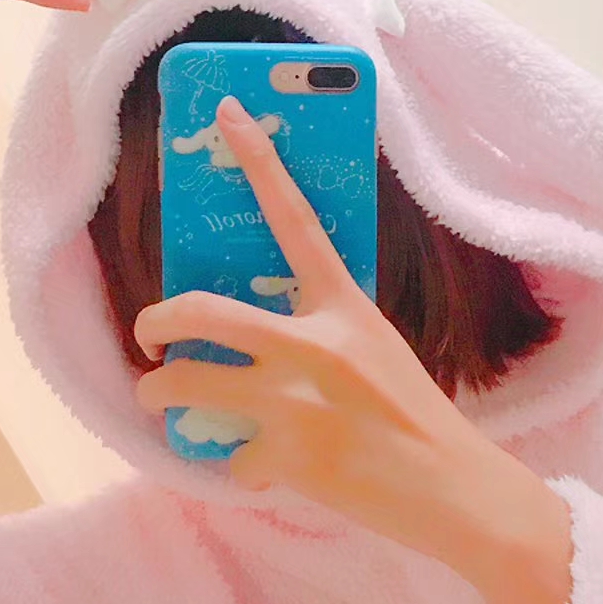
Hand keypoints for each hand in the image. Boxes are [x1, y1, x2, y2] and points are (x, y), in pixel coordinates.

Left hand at [134, 96, 573, 603]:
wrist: (453, 489)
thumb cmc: (419, 417)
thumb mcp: (378, 351)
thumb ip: (325, 332)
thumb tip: (262, 335)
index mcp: (344, 307)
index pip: (294, 219)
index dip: (258, 163)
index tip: (226, 115)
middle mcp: (312, 345)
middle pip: (201, 312)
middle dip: (157, 320)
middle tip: (149, 334)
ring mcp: (293, 402)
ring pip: (187, 385)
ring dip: (160, 394)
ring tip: (159, 398)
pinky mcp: (284, 457)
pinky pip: (227, 455)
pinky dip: (233, 464)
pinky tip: (253, 467)